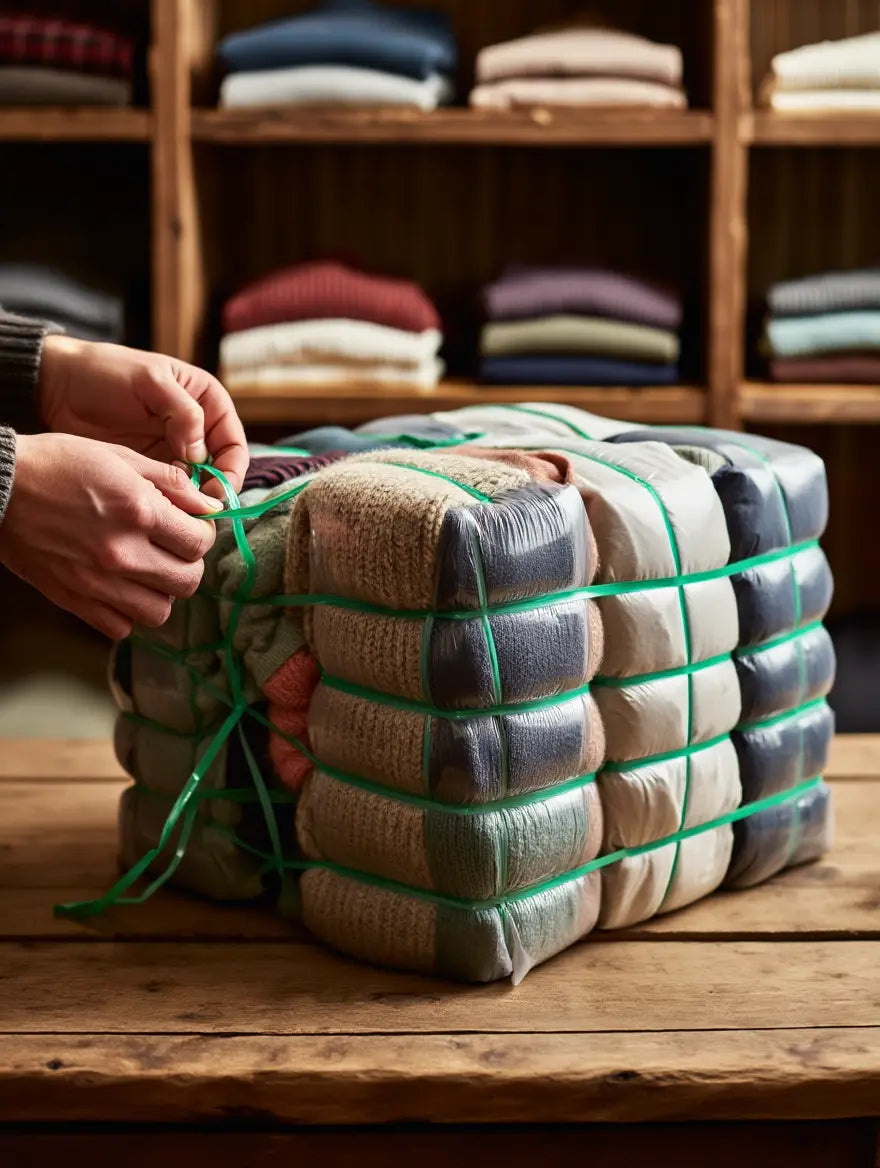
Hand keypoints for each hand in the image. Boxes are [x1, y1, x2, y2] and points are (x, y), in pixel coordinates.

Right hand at [0, 433, 220, 639]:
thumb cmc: (58, 464)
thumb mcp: (120, 457)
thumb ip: (171, 483)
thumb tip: (211, 505)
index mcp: (139, 511)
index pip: (200, 542)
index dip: (202, 535)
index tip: (191, 529)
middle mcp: (123, 551)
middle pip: (187, 582)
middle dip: (188, 566)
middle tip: (173, 551)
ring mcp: (98, 582)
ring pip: (159, 612)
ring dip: (161, 593)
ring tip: (148, 573)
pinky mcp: (74, 600)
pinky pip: (121, 627)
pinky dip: (128, 614)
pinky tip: (121, 590)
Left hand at [39, 336, 247, 499]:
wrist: (59, 386)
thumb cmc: (106, 372)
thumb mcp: (149, 381)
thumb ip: (182, 412)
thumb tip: (200, 453)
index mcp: (207, 402)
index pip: (233, 444)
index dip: (230, 471)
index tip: (216, 491)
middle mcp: (197, 429)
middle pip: (220, 470)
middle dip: (213, 492)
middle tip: (197, 510)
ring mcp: (174, 450)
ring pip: (197, 485)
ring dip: (191, 501)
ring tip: (175, 511)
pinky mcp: (152, 467)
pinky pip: (171, 491)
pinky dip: (170, 502)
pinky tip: (157, 506)